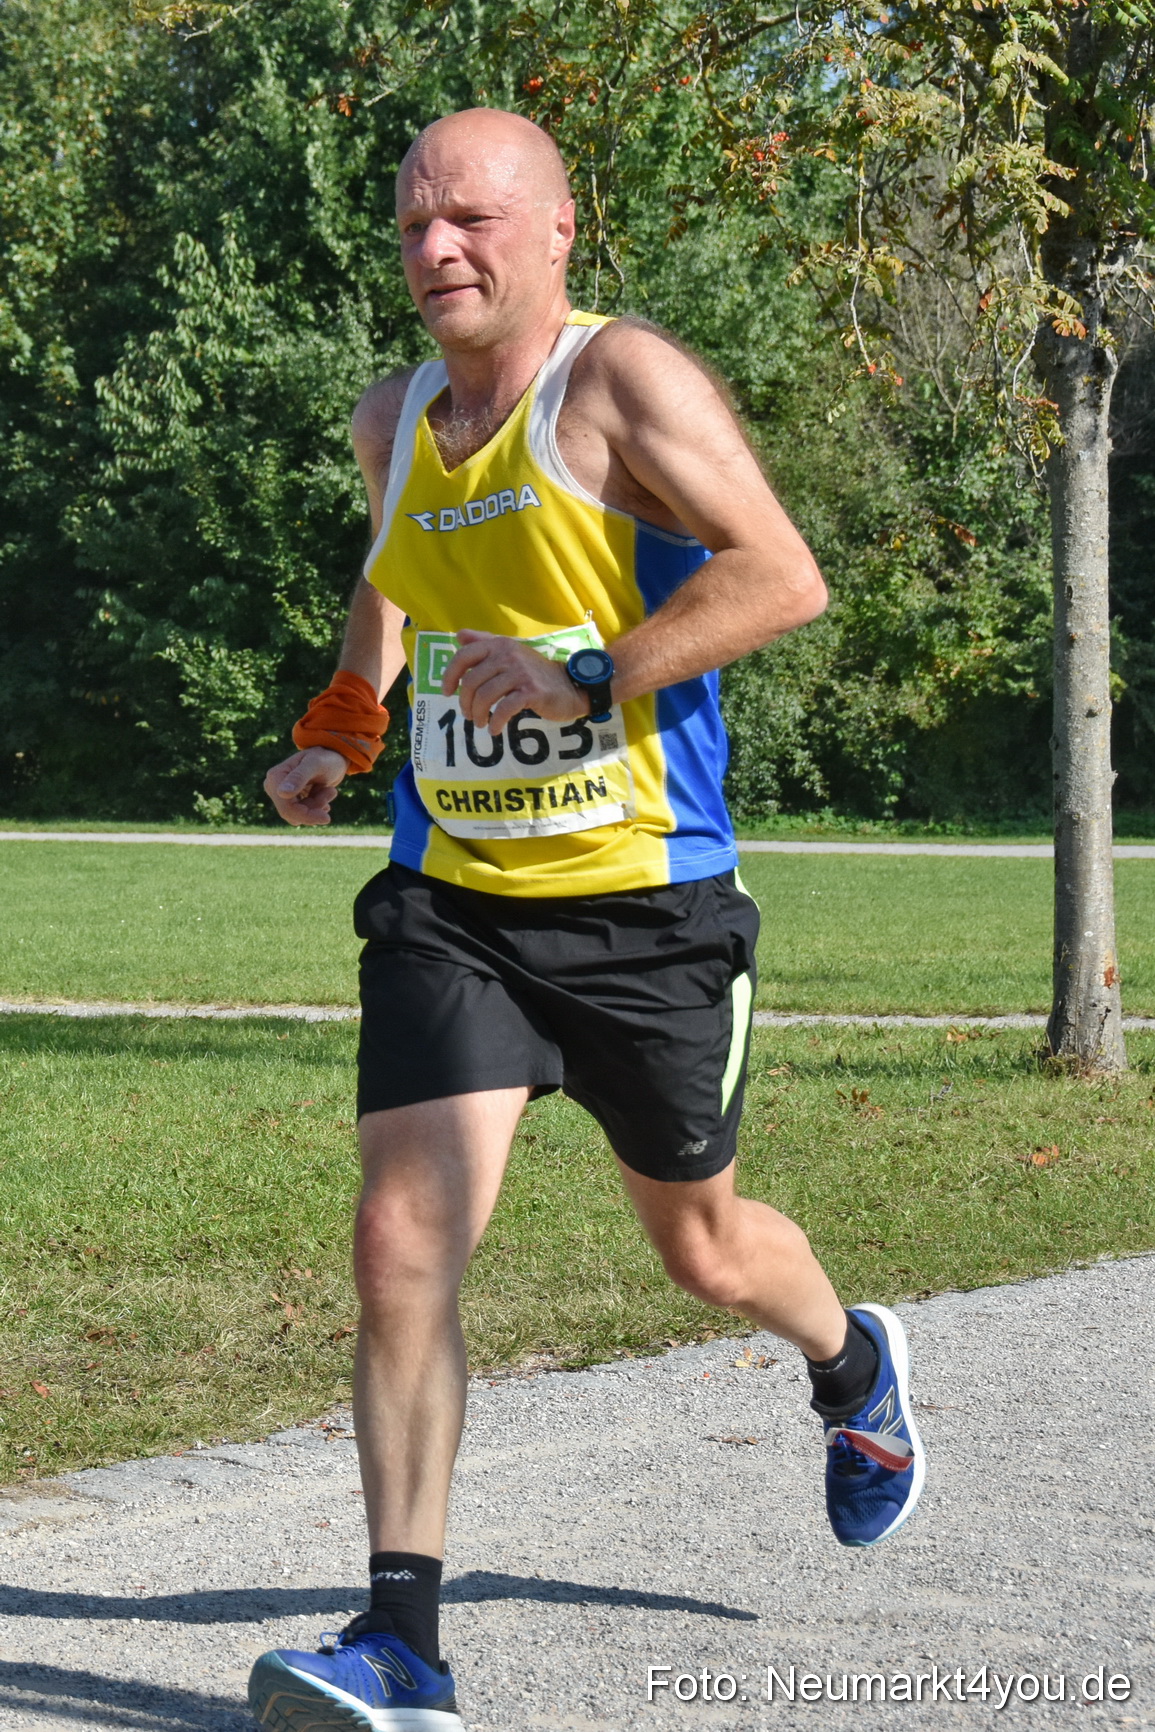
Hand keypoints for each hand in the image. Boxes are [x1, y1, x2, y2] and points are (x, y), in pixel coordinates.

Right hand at [263, 747, 348, 825]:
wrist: (333, 757)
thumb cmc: (326, 758)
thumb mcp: (316, 764)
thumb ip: (299, 777)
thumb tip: (281, 793)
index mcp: (275, 777)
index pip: (286, 808)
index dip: (306, 816)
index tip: (327, 818)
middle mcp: (274, 787)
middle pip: (292, 814)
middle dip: (315, 807)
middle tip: (332, 791)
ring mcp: (281, 795)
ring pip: (300, 816)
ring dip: (318, 805)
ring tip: (329, 789)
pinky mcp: (290, 800)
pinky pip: (303, 814)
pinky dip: (317, 806)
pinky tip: (324, 792)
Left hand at [442, 631, 586, 733]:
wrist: (570, 686)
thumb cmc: (536, 673)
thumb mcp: (511, 652)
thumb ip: (485, 642)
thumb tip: (459, 635)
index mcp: (499, 645)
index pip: (463, 656)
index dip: (449, 676)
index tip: (446, 693)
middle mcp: (508, 655)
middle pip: (471, 681)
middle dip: (465, 703)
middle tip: (468, 715)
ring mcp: (520, 673)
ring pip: (485, 696)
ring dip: (478, 715)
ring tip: (481, 723)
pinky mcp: (531, 691)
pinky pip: (504, 709)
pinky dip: (495, 723)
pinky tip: (495, 729)